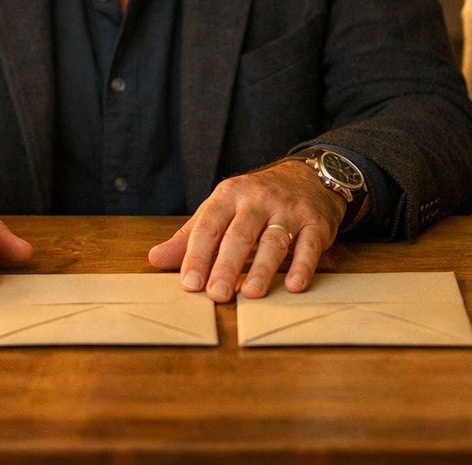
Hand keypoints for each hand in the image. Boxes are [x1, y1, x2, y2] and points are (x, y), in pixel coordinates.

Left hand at [147, 159, 345, 301]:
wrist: (308, 176)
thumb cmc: (256, 201)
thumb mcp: (221, 209)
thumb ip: (191, 237)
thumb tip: (155, 258)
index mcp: (229, 195)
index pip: (209, 225)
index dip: (197, 255)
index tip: (189, 283)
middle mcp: (258, 200)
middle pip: (240, 235)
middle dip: (227, 266)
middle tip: (216, 295)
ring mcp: (289, 210)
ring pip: (274, 241)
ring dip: (262, 269)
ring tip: (251, 294)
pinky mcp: (316, 223)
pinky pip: (309, 246)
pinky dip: (302, 266)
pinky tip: (293, 286)